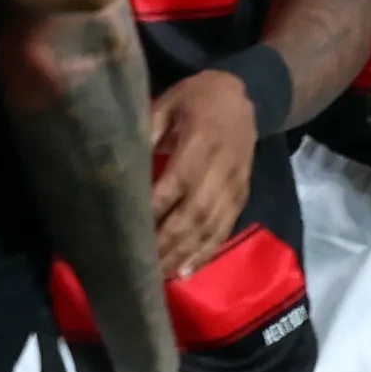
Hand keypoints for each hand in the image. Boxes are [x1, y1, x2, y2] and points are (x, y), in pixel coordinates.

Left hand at [149, 61, 257, 263]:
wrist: (248, 96)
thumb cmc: (199, 98)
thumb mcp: (168, 103)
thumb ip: (147, 132)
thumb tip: (122, 165)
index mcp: (201, 142)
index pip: (176, 183)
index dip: (155, 209)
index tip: (130, 230)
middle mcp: (221, 169)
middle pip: (194, 213)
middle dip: (167, 242)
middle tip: (140, 264)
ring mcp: (234, 186)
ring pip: (210, 227)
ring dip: (184, 254)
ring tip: (158, 275)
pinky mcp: (241, 197)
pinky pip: (224, 229)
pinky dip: (205, 253)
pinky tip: (186, 270)